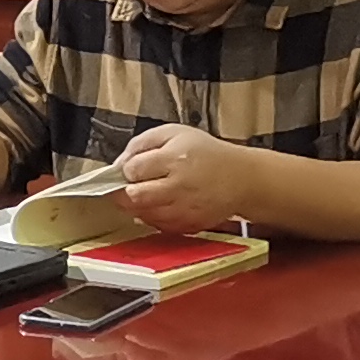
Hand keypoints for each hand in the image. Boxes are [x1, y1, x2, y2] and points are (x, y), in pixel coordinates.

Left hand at [114, 123, 263, 234]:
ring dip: (137, 205)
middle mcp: (179, 186)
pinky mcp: (188, 225)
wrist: (241, 178)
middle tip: (129, 186)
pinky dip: (153, 217)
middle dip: (123, 192)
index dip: (127, 169)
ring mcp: (184, 209)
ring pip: (142, 215)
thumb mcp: (174, 133)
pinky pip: (158, 226)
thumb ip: (141, 143)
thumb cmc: (206, 154)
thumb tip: (118, 163)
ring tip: (148, 193)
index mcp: (175, 158)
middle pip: (133, 197)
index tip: (133, 168)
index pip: (133, 169)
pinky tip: (161, 204)